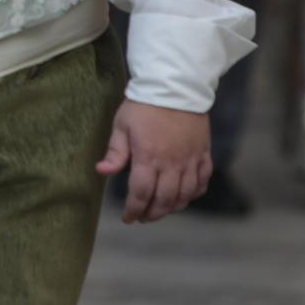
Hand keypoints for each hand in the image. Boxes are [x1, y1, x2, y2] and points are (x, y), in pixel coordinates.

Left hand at [97, 99, 211, 224]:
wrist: (175, 86)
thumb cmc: (143, 105)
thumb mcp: (122, 125)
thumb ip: (115, 152)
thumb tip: (101, 172)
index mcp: (148, 157)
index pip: (141, 194)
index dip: (133, 210)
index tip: (128, 218)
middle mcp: (172, 163)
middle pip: (164, 201)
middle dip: (151, 214)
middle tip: (142, 216)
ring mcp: (190, 160)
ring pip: (185, 196)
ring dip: (172, 208)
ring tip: (160, 209)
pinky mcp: (203, 154)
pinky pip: (202, 182)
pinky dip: (193, 194)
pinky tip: (184, 196)